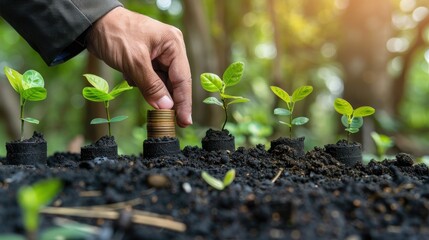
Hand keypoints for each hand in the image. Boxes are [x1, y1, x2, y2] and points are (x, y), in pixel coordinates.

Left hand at [86, 7, 191, 126]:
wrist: (92, 23)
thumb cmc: (115, 34)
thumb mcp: (134, 62)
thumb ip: (151, 86)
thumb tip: (166, 107)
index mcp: (173, 44)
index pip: (183, 78)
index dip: (184, 102)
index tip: (185, 122)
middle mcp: (170, 49)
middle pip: (174, 82)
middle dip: (168, 99)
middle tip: (171, 121)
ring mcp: (159, 55)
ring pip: (161, 82)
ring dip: (150, 90)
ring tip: (136, 84)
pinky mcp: (147, 60)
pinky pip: (150, 79)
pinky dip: (141, 83)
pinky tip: (129, 76)